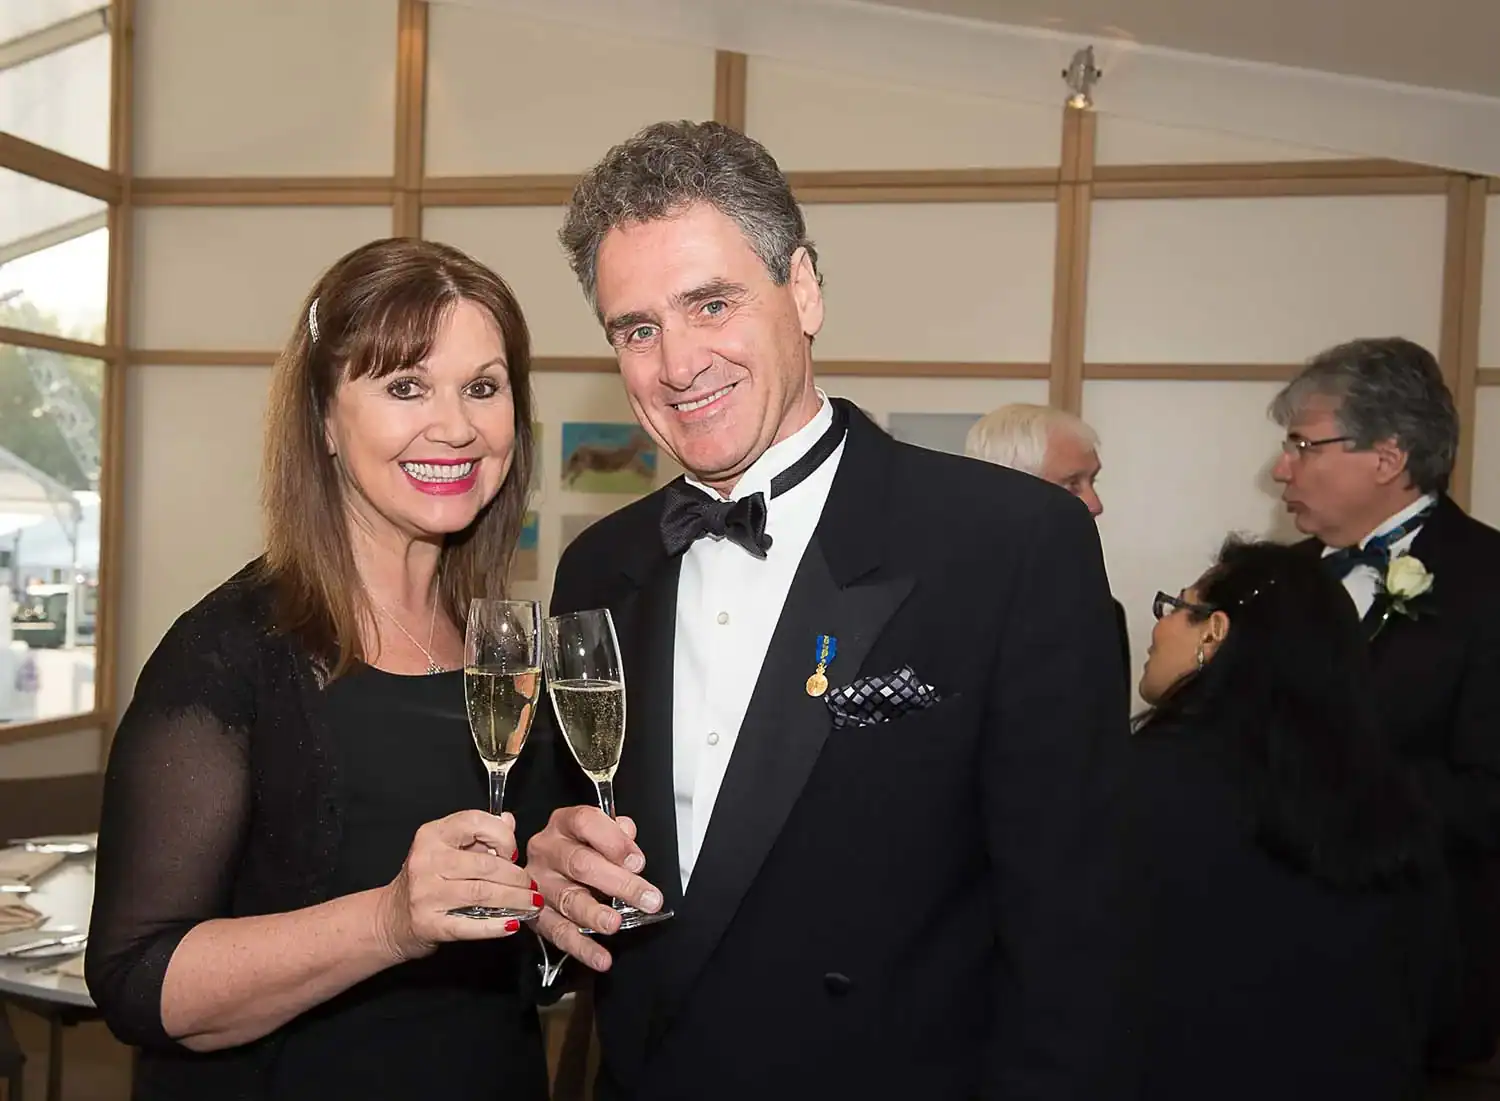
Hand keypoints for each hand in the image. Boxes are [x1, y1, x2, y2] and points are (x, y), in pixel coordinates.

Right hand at [376, 810, 539, 962]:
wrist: (390, 918)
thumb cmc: (426, 880)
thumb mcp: (446, 848)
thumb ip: (479, 834)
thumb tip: (508, 820)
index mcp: (432, 834)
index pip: (475, 822)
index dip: (503, 837)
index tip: (514, 853)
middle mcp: (426, 860)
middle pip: (486, 864)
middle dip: (517, 876)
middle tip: (532, 886)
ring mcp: (425, 893)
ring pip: (483, 892)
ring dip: (514, 899)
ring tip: (531, 903)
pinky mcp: (428, 924)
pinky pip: (470, 925)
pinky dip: (495, 926)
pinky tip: (512, 924)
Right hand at [527, 807, 662, 971]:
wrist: (547, 867)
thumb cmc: (579, 847)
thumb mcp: (598, 832)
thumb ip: (616, 833)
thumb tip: (630, 842)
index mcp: (564, 823)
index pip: (586, 822)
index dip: (614, 841)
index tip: (638, 862)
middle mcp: (547, 849)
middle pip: (581, 864)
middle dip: (618, 883)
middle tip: (647, 899)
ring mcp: (538, 882)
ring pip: (567, 898)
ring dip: (594, 914)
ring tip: (614, 924)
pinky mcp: (535, 914)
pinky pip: (558, 932)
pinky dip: (581, 947)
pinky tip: (601, 957)